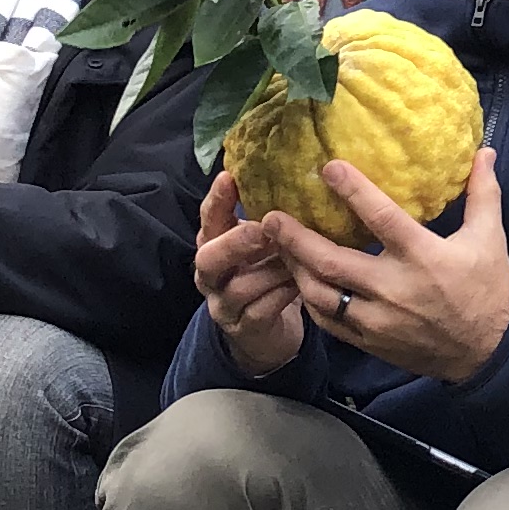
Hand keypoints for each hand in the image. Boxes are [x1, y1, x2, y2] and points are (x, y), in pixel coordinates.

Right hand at [193, 170, 306, 377]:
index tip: (229, 177)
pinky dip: (282, 295)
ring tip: (295, 255)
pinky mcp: (244, 329)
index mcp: (212, 247)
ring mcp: (223, 305)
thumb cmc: (267, 276)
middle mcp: (210, 276)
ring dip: (270, 269)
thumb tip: (298, 181)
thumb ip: (268, 222)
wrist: (266, 332)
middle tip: (262, 228)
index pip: (207, 220)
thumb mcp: (263, 247)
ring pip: (240, 286)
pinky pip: (261, 310)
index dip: (216, 200)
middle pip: (208, 258)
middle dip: (235, 242)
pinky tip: (301, 283)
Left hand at [265, 147, 508, 383]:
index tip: (327, 167)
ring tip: (276, 247)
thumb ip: (483, 193)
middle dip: (296, 239)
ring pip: (322, 295)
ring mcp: (378, 319)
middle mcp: (395, 289)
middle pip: (333, 262)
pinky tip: (300, 280)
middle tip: (270, 217)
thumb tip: (484, 151)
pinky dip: (309, 300)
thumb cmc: (487, 290)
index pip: (382, 218)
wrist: (488, 352)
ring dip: (295, 269)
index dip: (353, 191)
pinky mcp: (370, 341)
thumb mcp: (490, 239)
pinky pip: (329, 320)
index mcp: (424, 257)